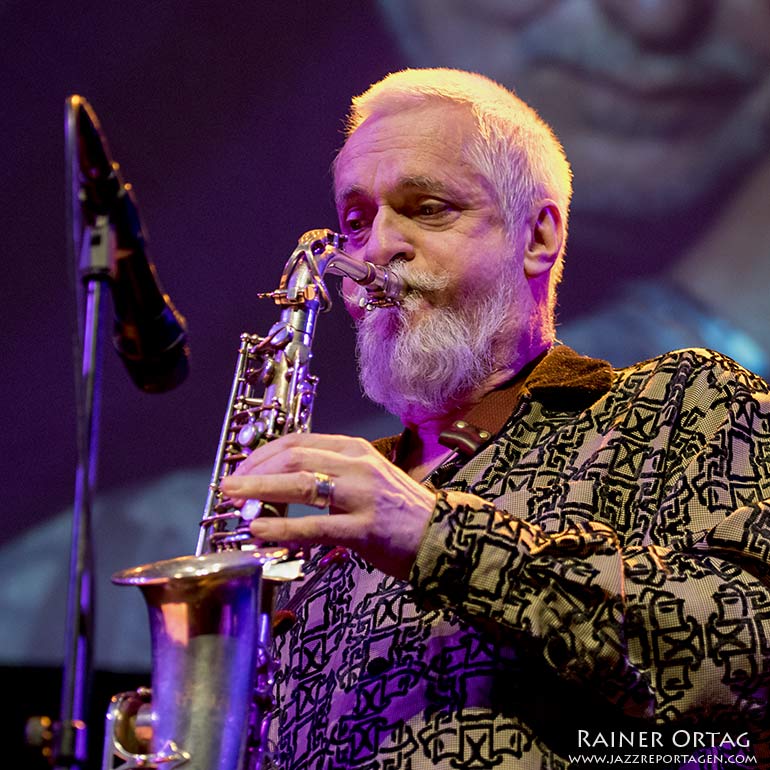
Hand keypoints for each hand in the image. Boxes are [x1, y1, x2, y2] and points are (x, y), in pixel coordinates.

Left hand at [219, 433, 437, 579]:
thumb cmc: (400, 510)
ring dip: (260, 490)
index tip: (242, 466)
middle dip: (255, 470)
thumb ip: (331, 474)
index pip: (300, 441)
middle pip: (295, 457)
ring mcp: (362, 496)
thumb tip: (283, 480)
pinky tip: (260, 530)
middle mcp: (358, 466)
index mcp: (355, 450)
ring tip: (234, 500)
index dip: (264, 452)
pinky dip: (282, 527)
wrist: (443, 536)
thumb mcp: (367, 478)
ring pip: (301, 484)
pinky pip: (315, 526)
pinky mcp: (364, 529)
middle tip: (229, 485)